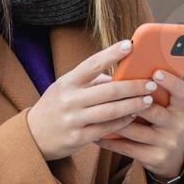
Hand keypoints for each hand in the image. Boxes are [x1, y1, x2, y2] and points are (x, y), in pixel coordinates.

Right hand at [26, 39, 162, 161]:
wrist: (33, 137)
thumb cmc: (55, 107)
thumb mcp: (65, 89)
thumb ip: (90, 81)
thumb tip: (120, 75)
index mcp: (66, 82)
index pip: (92, 64)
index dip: (111, 54)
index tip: (129, 45)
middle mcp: (69, 100)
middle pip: (108, 90)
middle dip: (133, 86)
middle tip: (151, 83)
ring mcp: (73, 120)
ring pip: (110, 111)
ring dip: (133, 105)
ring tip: (148, 100)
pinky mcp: (78, 138)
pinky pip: (106, 129)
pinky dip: (122, 122)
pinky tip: (133, 117)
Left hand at [92, 67, 183, 177]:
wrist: (171, 157)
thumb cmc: (161, 123)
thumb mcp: (166, 108)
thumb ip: (152, 95)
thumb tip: (124, 75)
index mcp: (181, 108)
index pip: (182, 92)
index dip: (171, 82)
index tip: (156, 72)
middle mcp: (178, 125)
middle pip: (153, 111)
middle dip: (132, 102)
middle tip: (112, 92)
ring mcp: (167, 143)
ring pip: (135, 130)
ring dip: (114, 121)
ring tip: (97, 112)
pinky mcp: (155, 158)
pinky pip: (128, 148)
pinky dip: (110, 141)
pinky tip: (97, 135)